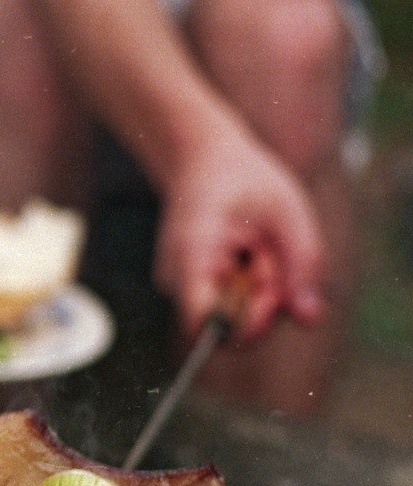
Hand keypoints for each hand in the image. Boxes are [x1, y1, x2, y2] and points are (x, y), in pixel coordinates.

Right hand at [152, 135, 324, 341]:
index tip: (272, 292)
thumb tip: (310, 320)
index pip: (200, 321)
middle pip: (230, 323)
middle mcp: (174, 277)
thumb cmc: (244, 180)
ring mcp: (176, 287)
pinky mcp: (185, 292)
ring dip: (260, 290)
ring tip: (257, 246)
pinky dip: (249, 287)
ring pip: (233, 317)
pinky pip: (228, 308)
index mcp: (192, 250)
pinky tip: (245, 254)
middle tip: (271, 251)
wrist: (202, 162)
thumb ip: (303, 265)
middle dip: (266, 298)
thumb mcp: (288, 211)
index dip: (244, 324)